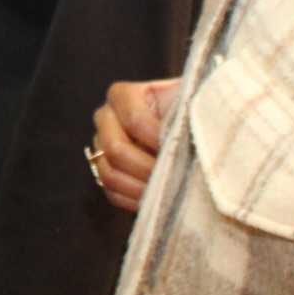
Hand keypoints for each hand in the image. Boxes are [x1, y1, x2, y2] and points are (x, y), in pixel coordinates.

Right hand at [90, 77, 179, 212]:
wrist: (189, 128)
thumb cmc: (192, 112)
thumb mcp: (191, 103)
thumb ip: (184, 110)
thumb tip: (187, 128)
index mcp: (122, 95)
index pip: (133, 119)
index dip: (157, 137)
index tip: (183, 148)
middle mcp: (105, 118)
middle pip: (114, 148)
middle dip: (148, 166)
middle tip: (175, 175)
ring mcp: (101, 146)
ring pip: (109, 173)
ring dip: (141, 186)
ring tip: (169, 189)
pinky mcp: (106, 171)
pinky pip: (112, 192)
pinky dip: (135, 199)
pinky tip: (159, 197)